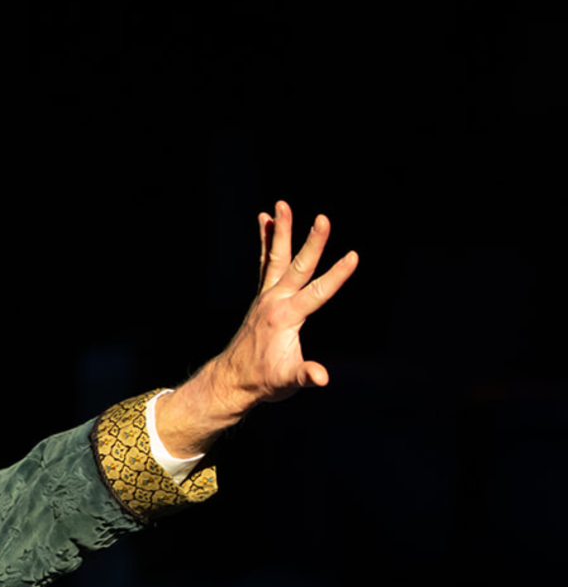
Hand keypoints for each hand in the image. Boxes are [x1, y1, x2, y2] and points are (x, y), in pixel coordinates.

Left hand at [155, 201, 357, 455]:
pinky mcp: (261, 297)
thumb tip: (321, 378)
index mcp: (285, 318)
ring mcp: (265, 297)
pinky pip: (265, 263)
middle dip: (312, 243)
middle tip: (323, 218)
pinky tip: (266, 220)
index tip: (353, 256)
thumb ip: (305, 375)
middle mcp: (273, 302)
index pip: (317, 292)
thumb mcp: (288, 382)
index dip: (336, 276)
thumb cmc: (265, 382)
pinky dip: (266, 243)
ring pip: (276, 258)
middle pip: (297, 267)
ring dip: (280, 231)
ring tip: (281, 205)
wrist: (233, 381)